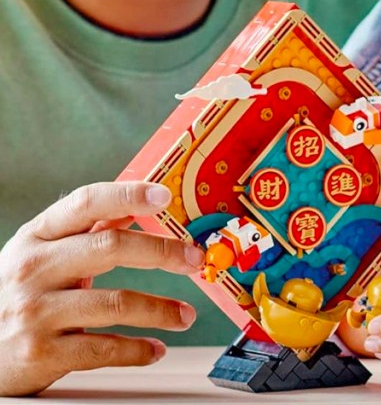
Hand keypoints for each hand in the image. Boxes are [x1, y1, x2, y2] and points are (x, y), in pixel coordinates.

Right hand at [0, 182, 204, 395]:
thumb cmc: (15, 295)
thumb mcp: (41, 255)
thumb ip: (86, 231)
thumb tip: (135, 204)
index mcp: (37, 236)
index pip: (86, 203)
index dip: (128, 195)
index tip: (164, 196)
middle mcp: (33, 269)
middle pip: (111, 247)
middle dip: (163, 251)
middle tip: (193, 259)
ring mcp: (35, 312)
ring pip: (115, 303)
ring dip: (161, 310)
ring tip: (185, 315)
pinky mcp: (40, 353)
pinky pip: (104, 349)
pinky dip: (138, 350)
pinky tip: (155, 348)